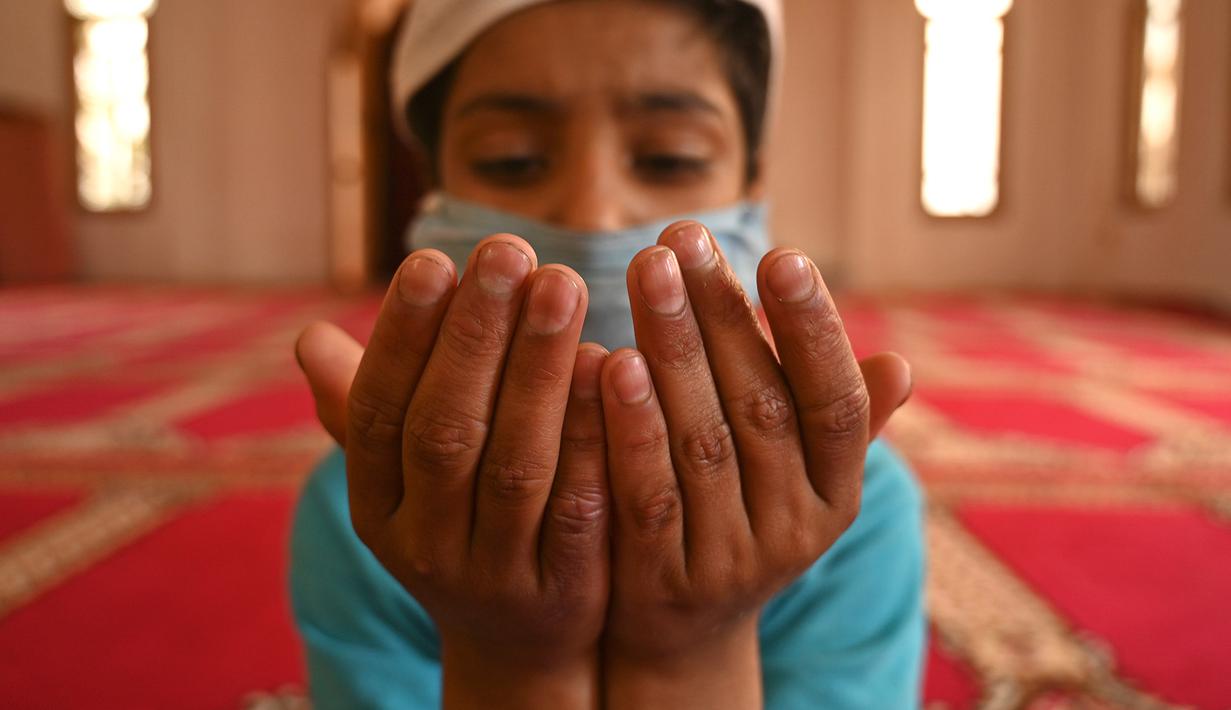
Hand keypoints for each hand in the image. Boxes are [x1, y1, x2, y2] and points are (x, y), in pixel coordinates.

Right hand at [300, 237, 609, 708]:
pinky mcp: (566, 588)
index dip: (403, 337)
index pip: (379, 413)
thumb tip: (306, 338)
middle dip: (478, 336)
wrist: (518, 641)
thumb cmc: (459, 523)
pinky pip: (582, 507)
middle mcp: (426, 543)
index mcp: (376, 505)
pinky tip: (614, 364)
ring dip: (539, 370)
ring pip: (517, 466)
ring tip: (564, 283)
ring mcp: (496, 572)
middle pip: (446, 432)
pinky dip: (595, 436)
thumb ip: (365, 409)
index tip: (434, 258)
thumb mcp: (402, 481)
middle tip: (511, 248)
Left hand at [599, 222, 910, 707]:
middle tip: (682, 236)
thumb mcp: (796, 478)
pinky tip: (611, 362)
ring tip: (647, 271)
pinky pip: (648, 494)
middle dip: (721, 314)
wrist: (681, 629)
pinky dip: (632, 428)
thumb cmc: (739, 516)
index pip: (835, 403)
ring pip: (703, 441)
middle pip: (762, 407)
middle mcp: (794, 528)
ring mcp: (730, 559)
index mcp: (835, 491)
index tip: (781, 254)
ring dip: (675, 349)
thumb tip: (902, 369)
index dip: (814, 330)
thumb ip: (836, 422)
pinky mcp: (663, 581)